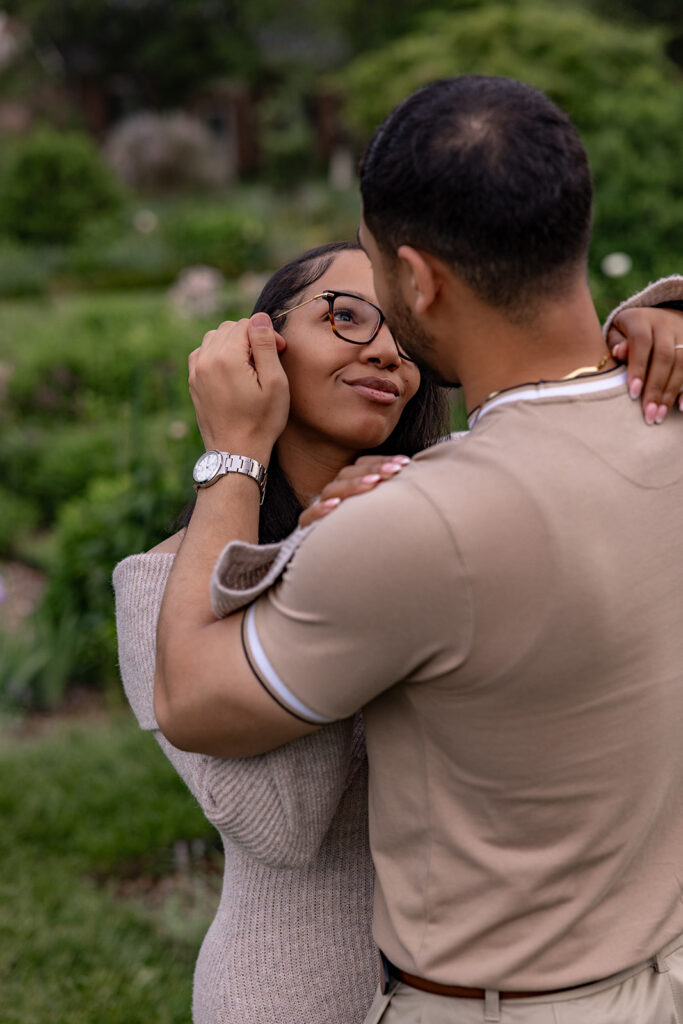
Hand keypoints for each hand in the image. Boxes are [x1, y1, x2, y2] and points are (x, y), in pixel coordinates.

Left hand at [189, 313, 289, 460]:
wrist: (236, 453)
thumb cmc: (261, 421)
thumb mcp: (274, 382)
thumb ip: (265, 345)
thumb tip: (259, 317)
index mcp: (226, 357)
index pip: (246, 324)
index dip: (266, 334)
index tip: (279, 352)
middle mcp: (205, 360)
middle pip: (229, 328)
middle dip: (249, 336)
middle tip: (267, 359)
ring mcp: (196, 372)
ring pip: (214, 338)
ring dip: (233, 344)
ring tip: (249, 364)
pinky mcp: (193, 383)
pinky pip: (203, 353)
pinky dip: (217, 354)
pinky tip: (231, 370)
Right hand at [299, 454, 410, 527]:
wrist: (335, 564)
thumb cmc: (364, 537)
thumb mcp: (378, 515)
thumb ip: (390, 497)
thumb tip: (418, 479)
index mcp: (349, 486)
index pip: (362, 466)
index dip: (382, 461)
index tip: (405, 463)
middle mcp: (334, 494)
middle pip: (348, 473)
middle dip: (373, 470)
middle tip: (395, 471)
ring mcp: (319, 509)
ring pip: (332, 490)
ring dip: (353, 485)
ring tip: (373, 483)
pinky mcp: (307, 527)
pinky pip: (309, 516)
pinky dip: (321, 509)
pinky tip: (335, 506)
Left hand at [607, 307, 682, 423]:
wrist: (653, 319)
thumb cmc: (626, 334)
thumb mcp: (616, 335)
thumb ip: (616, 344)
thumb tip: (618, 353)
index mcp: (641, 320)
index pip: (641, 342)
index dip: (638, 368)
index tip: (633, 394)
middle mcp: (665, 324)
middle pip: (664, 356)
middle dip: (656, 388)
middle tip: (648, 414)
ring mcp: (682, 334)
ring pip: (682, 363)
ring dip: (671, 392)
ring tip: (659, 416)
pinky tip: (680, 407)